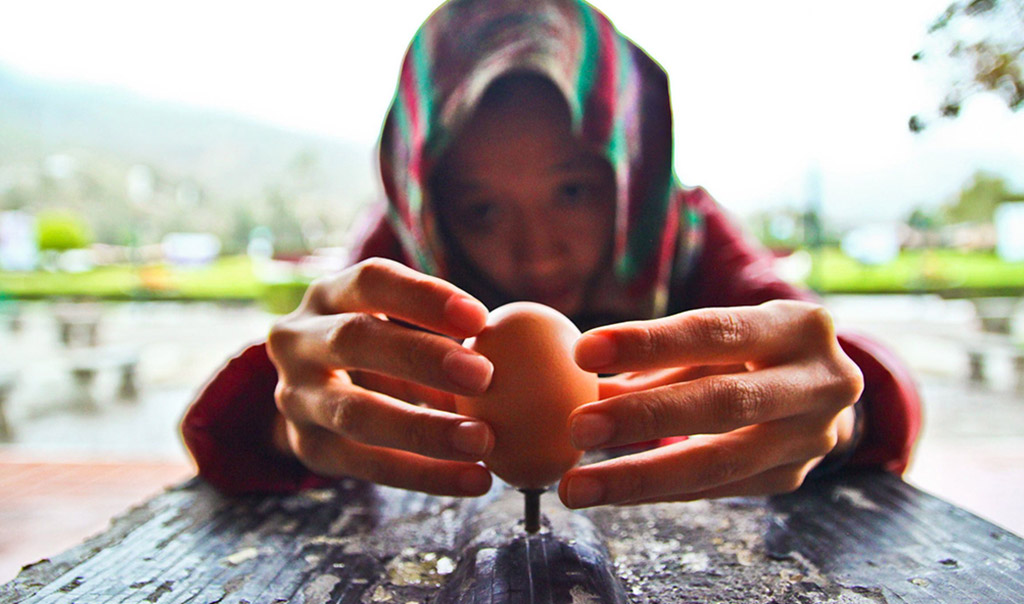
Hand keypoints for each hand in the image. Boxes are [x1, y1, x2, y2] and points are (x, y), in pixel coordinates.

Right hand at [267, 258, 496, 496]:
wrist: (314, 395)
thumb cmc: (381, 350)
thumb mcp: (398, 327)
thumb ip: (440, 333)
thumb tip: (517, 353)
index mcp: (328, 295)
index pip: (371, 281)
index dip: (423, 297)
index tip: (480, 318)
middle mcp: (298, 340)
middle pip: (355, 339)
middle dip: (420, 357)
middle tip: (484, 376)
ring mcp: (294, 397)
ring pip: (355, 412)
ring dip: (424, 429)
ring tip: (484, 441)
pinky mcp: (308, 448)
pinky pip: (366, 466)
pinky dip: (424, 474)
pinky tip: (474, 479)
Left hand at [558, 300, 862, 507]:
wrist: (822, 392)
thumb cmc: (749, 353)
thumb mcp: (715, 340)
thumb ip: (654, 359)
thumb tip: (575, 383)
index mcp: (797, 326)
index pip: (715, 332)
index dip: (649, 342)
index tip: (583, 352)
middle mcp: (819, 382)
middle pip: (723, 402)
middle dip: (645, 417)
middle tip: (577, 428)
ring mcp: (811, 438)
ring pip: (719, 463)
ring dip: (640, 475)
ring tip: (577, 486)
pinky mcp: (790, 479)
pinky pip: (713, 490)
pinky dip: (657, 491)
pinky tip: (611, 491)